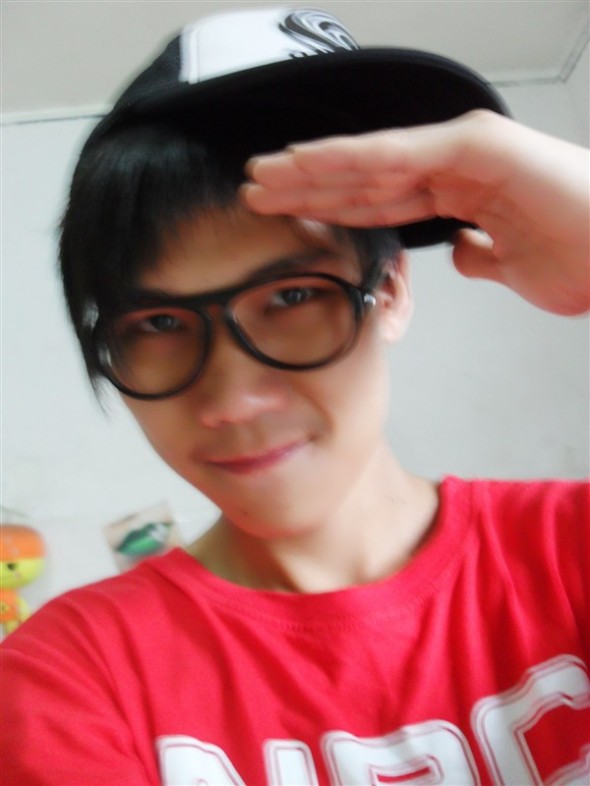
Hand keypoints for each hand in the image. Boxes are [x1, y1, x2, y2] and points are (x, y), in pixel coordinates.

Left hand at [242, 111, 588, 315]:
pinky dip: (349, 159)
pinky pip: (397, 156)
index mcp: (457, 193)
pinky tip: (306, 163)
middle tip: (256, 191)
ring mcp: (460, 151)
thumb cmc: (581, 258)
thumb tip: (460, 251)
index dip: (330, 206)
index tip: (288, 216)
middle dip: (306, 186)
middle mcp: (451, 165)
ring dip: (311, 169)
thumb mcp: (511, 266)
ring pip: (368, 162)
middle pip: (362, 178)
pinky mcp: (471, 146)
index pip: (378, 200)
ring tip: (264, 176)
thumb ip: (479, 253)